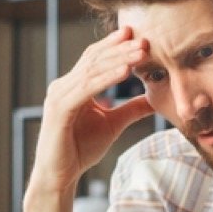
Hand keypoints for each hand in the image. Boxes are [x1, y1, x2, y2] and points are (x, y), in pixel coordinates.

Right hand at [31, 26, 154, 197]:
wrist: (60, 176)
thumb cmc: (80, 150)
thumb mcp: (113, 124)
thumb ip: (131, 109)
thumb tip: (153, 99)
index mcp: (72, 86)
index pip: (94, 58)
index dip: (115, 45)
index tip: (137, 35)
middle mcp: (63, 86)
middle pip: (94, 59)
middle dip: (121, 48)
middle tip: (145, 39)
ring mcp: (59, 96)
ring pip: (92, 71)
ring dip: (119, 60)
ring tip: (141, 52)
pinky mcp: (60, 110)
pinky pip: (86, 89)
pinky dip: (107, 79)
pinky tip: (125, 71)